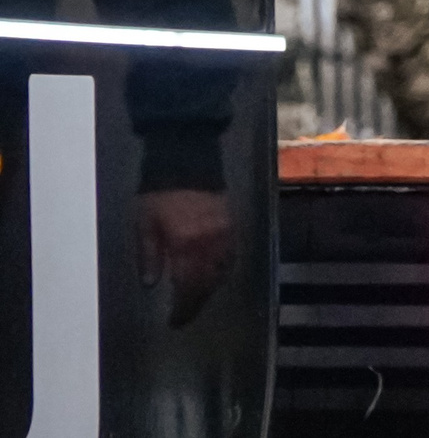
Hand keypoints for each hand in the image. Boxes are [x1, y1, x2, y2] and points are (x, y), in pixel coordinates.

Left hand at [136, 189, 232, 326]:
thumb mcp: (144, 225)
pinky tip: (213, 274)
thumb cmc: (159, 194)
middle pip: (207, 282)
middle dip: (196, 302)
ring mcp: (224, 233)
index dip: (182, 306)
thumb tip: (151, 284)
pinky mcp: (231, 223)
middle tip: (186, 315)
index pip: (187, 285)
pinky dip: (223, 269)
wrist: (187, 160)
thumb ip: (148, 256)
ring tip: (198, 298)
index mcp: (186, 244)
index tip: (175, 320)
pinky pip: (231, 254)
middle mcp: (209, 242)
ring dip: (210, 287)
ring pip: (222, 270)